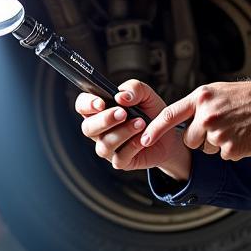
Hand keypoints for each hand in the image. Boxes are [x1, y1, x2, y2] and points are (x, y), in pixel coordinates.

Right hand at [75, 79, 192, 179]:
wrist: (168, 134)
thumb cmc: (151, 112)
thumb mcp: (146, 94)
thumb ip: (133, 89)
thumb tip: (121, 97)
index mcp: (100, 110)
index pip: (82, 105)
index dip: (87, 104)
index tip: (101, 103)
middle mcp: (99, 130)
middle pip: (88, 128)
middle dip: (104, 120)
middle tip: (123, 113)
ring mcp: (108, 147)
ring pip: (104, 144)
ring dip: (123, 132)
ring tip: (141, 123)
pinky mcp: (120, 161)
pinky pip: (120, 158)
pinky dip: (133, 146)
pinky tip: (144, 138)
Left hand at [139, 77, 250, 161]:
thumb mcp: (220, 92)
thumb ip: (200, 104)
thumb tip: (183, 120)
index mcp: (202, 97)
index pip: (169, 115)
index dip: (154, 130)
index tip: (143, 140)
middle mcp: (206, 114)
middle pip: (190, 140)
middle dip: (201, 139)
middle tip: (223, 127)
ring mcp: (218, 132)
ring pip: (207, 149)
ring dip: (219, 144)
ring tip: (237, 128)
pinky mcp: (231, 149)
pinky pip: (223, 156)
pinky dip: (234, 150)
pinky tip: (245, 137)